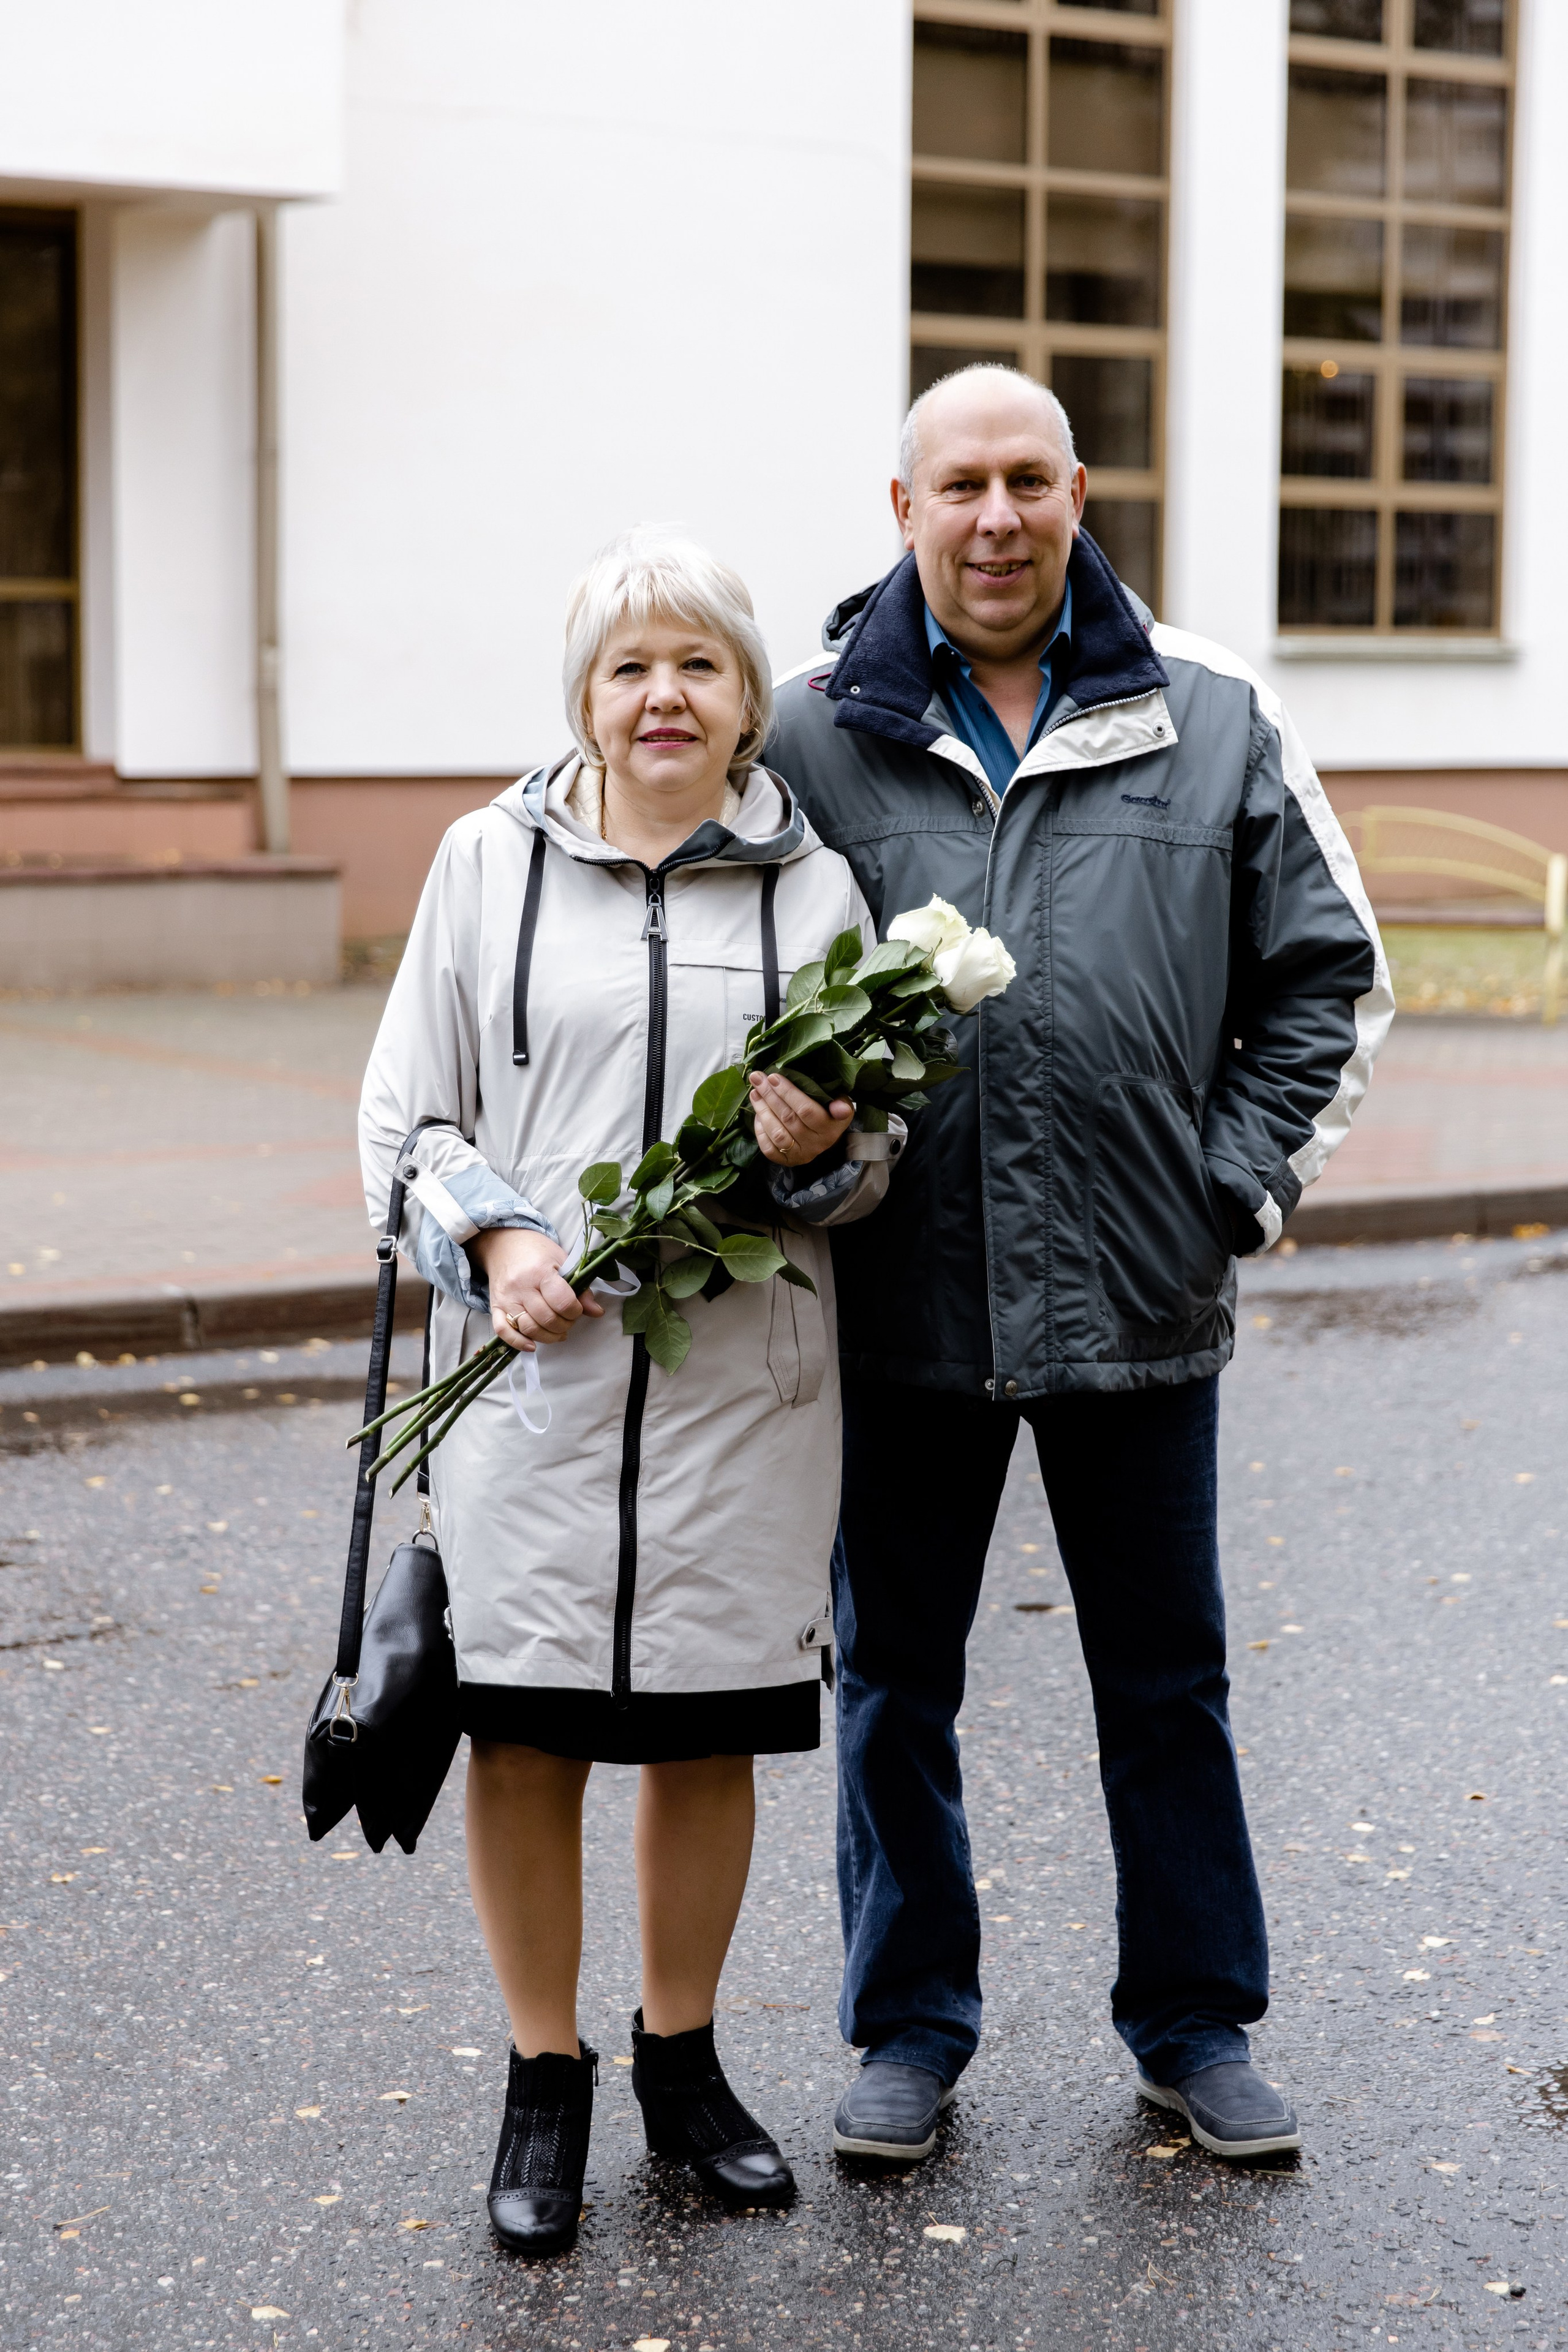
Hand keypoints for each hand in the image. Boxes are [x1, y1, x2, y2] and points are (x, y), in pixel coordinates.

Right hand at [469, 1227, 604, 1350]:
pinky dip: (518, 1342)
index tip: (577, 1309)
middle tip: (568, 1320)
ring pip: (528, 1328)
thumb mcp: (563, 1262)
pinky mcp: (495, 1306)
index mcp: (540, 1272)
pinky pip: (503, 1331)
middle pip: (546, 1319)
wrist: (504, 1244)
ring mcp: (506, 1298)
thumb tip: (597, 1312)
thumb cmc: (536, 1251)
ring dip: (548, 1337)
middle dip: (564, 1325)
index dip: (575, 1311)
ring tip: (557, 1332)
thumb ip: (580, 1289)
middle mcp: (521, 1286)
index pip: (562, 1302)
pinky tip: (532, 1344)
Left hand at [750, 1070, 854, 1167]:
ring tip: (755, 1093)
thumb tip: (839, 1108)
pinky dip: (760, 1131)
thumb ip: (842, 1103)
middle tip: (757, 1079)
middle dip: (770, 1096)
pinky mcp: (787, 1161)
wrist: (823, 1138)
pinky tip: (757, 1114)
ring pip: (777, 1134)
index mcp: (830, 1129)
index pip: (806, 1110)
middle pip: (788, 1119)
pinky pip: (769, 1149)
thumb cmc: (829, 1113)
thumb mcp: (842, 1104)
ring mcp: (801, 1155)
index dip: (788, 1093)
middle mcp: (816, 1145)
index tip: (773, 1077)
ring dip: (762, 1111)